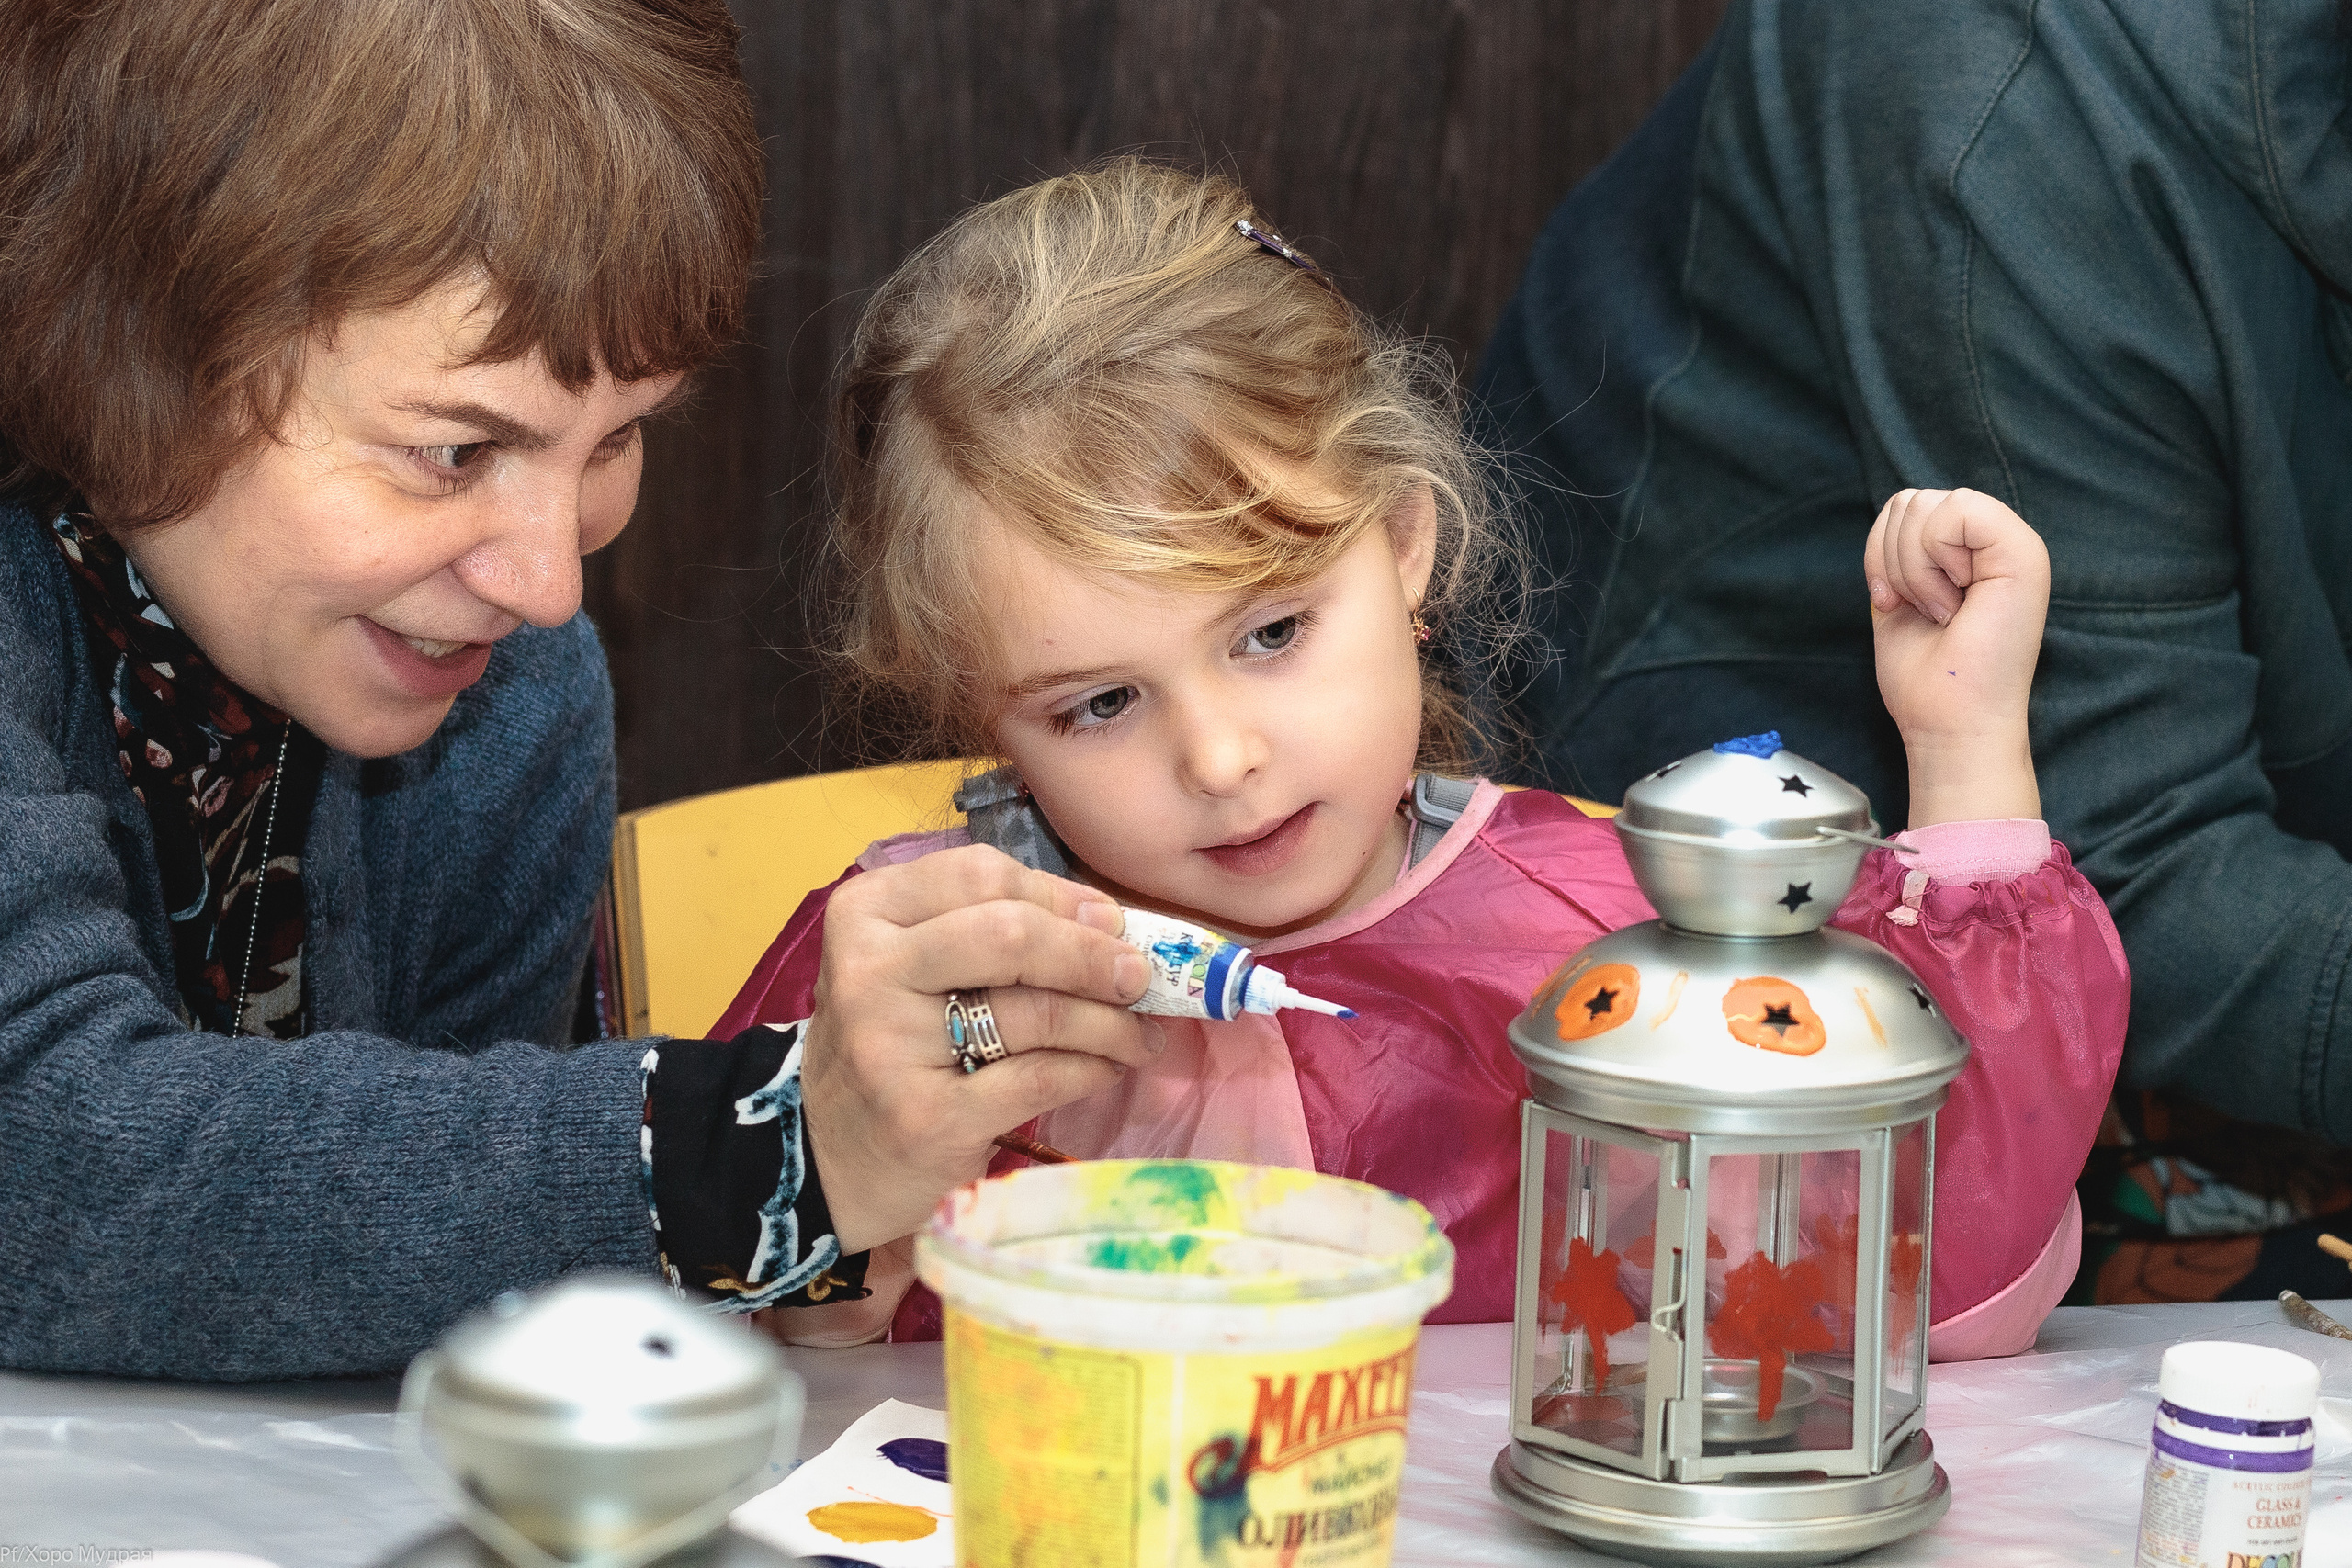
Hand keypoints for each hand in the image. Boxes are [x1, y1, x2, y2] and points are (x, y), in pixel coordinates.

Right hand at [797, 844, 1161, 1252]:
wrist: (827, 1157)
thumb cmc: (892, 1046)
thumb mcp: (915, 969)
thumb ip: (993, 930)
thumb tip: (1110, 922)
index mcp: (865, 914)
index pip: (982, 875)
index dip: (1061, 896)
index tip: (1110, 923)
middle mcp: (868, 972)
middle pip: (1012, 935)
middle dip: (1093, 954)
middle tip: (1139, 978)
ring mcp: (891, 1046)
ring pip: (1037, 1012)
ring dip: (1111, 1023)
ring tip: (1140, 1034)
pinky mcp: (927, 1116)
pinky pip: (1041, 1078)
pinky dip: (1092, 1070)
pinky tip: (1109, 1069)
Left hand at [1864, 487, 2048, 826]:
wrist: (1952, 723)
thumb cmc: (1927, 678)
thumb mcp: (1900, 598)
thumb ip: (1901, 553)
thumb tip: (1893, 515)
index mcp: (1968, 552)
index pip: (1904, 506)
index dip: (1879, 550)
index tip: (1892, 602)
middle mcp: (1995, 542)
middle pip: (1909, 500)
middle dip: (1892, 560)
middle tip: (1923, 611)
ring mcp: (2015, 544)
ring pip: (1925, 503)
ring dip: (1911, 567)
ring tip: (1940, 610)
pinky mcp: (2024, 552)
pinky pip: (1956, 511)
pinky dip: (1931, 561)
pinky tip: (1952, 604)